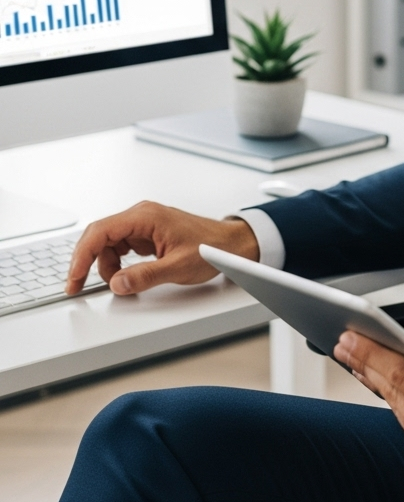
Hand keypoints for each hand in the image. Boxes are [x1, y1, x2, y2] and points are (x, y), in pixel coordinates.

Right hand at [65, 201, 258, 295]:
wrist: (231, 243)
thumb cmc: (212, 247)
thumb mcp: (178, 266)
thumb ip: (145, 276)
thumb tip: (117, 283)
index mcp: (146, 216)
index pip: (100, 231)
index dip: (81, 256)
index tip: (74, 278)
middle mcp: (142, 215)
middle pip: (99, 235)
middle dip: (86, 261)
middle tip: (77, 285)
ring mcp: (144, 224)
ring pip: (109, 243)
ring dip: (105, 264)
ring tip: (119, 282)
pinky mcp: (147, 233)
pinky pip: (121, 246)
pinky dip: (117, 262)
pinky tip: (126, 274)